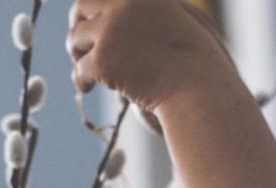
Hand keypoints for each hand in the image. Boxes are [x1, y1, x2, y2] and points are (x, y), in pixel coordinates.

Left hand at [67, 0, 236, 111]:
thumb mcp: (182, 23)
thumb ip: (153, 15)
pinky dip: (81, 80)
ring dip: (77, 55)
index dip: (95, 10)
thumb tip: (126, 21)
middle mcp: (124, 4)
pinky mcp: (103, 59)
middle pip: (81, 5)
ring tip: (86, 72)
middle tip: (78, 48)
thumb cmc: (199, 65)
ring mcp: (112, 30)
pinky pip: (79, 69)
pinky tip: (86, 89)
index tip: (94, 24)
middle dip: (77, 25)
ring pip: (75, 38)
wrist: (200, 90)